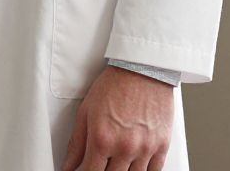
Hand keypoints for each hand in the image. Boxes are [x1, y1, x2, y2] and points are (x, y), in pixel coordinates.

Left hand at [60, 65, 174, 170]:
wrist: (143, 67)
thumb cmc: (115, 84)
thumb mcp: (86, 110)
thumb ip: (76, 143)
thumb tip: (68, 166)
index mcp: (102, 139)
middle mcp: (124, 147)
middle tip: (100, 164)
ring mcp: (144, 149)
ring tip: (116, 162)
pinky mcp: (161, 146)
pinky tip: (134, 167)